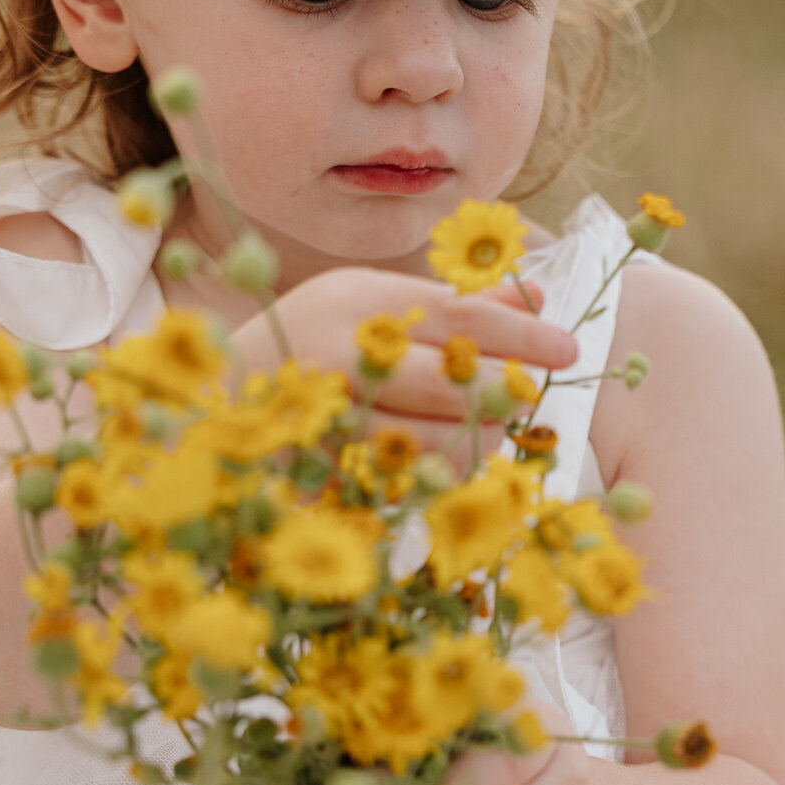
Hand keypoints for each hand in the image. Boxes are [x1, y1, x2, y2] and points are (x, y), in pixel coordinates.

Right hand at [235, 268, 576, 450]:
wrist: (216, 396)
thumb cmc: (312, 341)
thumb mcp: (372, 303)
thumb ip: (450, 304)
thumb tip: (535, 299)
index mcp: (359, 301)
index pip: (458, 317)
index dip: (520, 335)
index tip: (568, 348)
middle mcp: (339, 353)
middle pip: (447, 382)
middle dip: (500, 394)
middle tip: (526, 398)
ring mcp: (323, 417)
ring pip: (427, 443)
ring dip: (472, 444)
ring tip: (488, 434)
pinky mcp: (314, 469)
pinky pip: (393, 484)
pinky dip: (428, 480)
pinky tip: (442, 466)